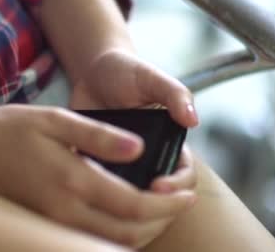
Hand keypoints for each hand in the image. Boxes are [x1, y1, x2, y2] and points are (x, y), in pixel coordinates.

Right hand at [0, 104, 196, 247]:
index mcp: (72, 180)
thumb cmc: (8, 129)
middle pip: (128, 234)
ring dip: (142, 232)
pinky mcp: (44, 224)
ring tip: (158, 209)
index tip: (187, 193)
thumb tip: (139, 150)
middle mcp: (64, 210)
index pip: (134, 205)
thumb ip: (98, 135)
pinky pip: (89, 240)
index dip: (167, 203)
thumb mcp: (55, 119)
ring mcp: (52, 222)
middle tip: (179, 202)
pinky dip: (116, 234)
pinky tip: (123, 215)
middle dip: (162, 222)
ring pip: (110, 243)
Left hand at [68, 49, 199, 245]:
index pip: (183, 176)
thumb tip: (193, 119)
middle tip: (131, 202)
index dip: (176, 187)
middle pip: (157, 196)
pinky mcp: (94, 163)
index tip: (158, 187)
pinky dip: (91, 189)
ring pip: (125, 195)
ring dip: (118, 201)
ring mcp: (119, 164)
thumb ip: (175, 94)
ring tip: (105, 199)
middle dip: (150, 204)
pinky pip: (94, 184)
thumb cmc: (127, 72)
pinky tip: (82, 186)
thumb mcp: (152, 78)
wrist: (91, 70)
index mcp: (168, 142)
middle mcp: (146, 158)